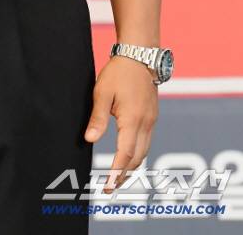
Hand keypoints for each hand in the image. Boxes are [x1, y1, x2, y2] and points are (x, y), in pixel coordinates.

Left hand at [84, 55, 158, 192]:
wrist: (139, 55)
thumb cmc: (118, 72)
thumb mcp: (102, 92)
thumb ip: (97, 118)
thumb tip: (89, 140)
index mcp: (133, 119)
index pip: (125, 154)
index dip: (116, 172)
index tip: (107, 187)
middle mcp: (146, 123)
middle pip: (137, 158)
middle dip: (124, 174)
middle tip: (110, 186)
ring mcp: (152, 120)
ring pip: (145, 151)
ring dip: (132, 166)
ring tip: (118, 176)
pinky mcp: (153, 115)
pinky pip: (147, 141)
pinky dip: (138, 153)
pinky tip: (129, 156)